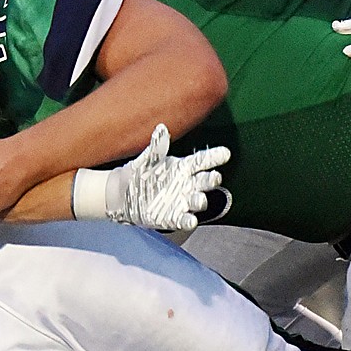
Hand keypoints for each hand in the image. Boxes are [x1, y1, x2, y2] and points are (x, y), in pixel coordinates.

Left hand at [106, 123, 229, 230]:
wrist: (125, 195)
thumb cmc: (142, 173)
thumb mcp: (147, 160)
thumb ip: (157, 147)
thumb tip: (161, 129)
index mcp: (184, 167)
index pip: (203, 160)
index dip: (214, 157)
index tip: (225, 153)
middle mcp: (188, 184)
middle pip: (205, 181)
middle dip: (212, 180)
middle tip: (215, 177)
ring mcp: (183, 202)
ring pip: (198, 201)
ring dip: (200, 201)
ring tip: (200, 199)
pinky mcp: (173, 218)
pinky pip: (184, 220)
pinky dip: (188, 221)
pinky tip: (190, 220)